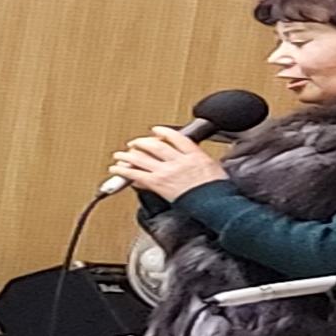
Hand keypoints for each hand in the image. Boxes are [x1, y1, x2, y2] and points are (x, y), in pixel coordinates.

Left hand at [108, 126, 227, 200]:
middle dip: (141, 142)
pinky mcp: (158, 183)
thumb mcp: (215, 167)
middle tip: (134, 143)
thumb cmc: (218, 190)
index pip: (175, 137)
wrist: (216, 204)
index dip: (163, 132)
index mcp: (193, 154)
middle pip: (155, 145)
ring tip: (119, 156)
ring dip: (128, 155)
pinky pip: (136, 174)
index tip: (156, 130)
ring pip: (142, 157)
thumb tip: (194, 158)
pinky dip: (124, 170)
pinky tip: (117, 170)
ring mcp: (167, 171)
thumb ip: (200, 160)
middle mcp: (178, 160)